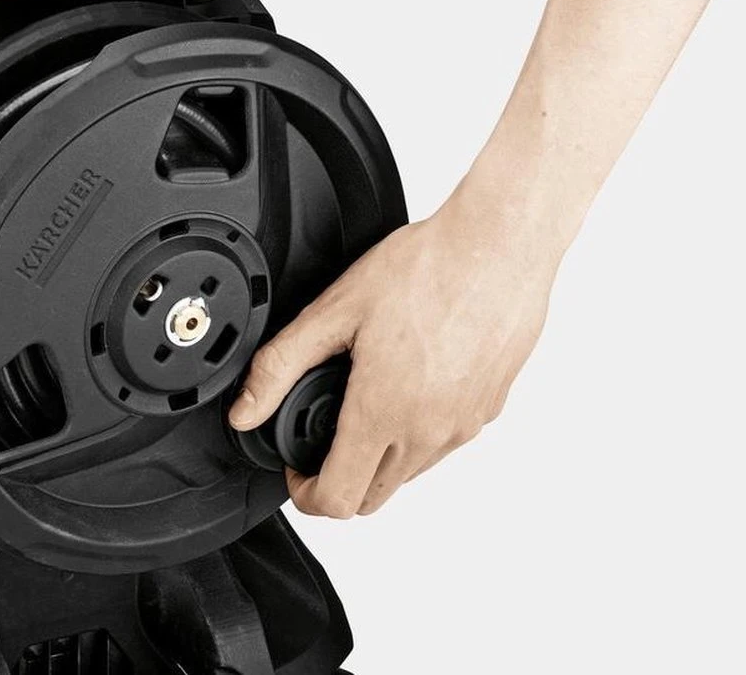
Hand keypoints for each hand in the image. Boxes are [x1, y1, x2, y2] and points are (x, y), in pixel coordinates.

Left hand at [229, 177, 565, 517]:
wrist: (500, 244)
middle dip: (339, 479)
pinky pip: (445, 443)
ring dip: (379, 455)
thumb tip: (245, 411)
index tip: (297, 464)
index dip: (305, 493)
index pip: (337, 500)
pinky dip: (418, 431)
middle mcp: (429, 432)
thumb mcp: (336, 311)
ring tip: (366, 395)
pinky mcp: (489, 409)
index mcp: (384, 413)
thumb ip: (280, 366)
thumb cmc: (427, 269)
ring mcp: (464, 424)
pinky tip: (410, 380)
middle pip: (373, 498)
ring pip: (410, 473)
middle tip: (324, 432)